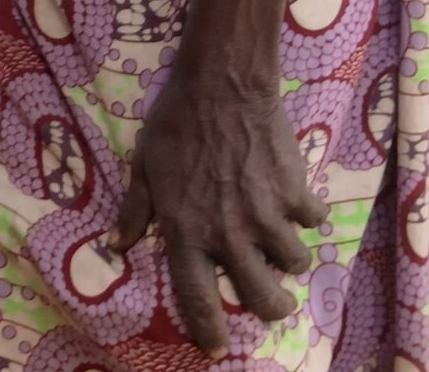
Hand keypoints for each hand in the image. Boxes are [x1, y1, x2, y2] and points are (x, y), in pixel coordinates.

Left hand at [113, 70, 327, 358]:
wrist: (223, 84)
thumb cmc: (176, 123)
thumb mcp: (143, 166)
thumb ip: (134, 211)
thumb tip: (117, 246)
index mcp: (185, 232)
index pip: (198, 297)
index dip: (209, 331)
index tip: (219, 351)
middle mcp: (228, 233)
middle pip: (260, 295)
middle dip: (272, 307)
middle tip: (274, 302)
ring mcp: (265, 214)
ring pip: (292, 262)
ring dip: (289, 260)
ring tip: (284, 247)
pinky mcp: (294, 192)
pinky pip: (311, 221)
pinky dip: (307, 217)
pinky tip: (297, 204)